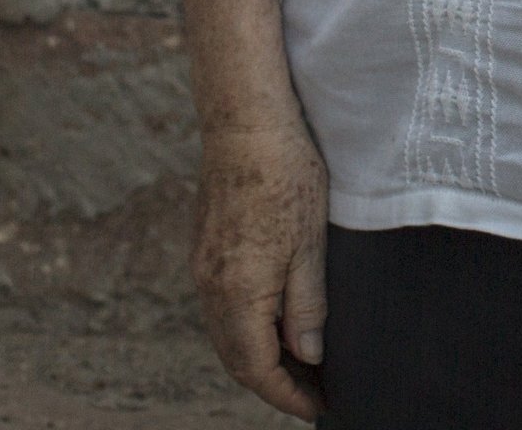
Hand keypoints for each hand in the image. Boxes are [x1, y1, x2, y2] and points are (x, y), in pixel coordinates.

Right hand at [192, 116, 330, 419]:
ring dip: (257, 357)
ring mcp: (203, 265)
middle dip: (272, 383)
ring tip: (298, 364)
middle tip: (312, 393)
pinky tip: (272, 320)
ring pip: (225, 333)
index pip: (257, 368)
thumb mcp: (311, 244)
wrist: (245, 121)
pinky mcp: (204, 246)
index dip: (287, 395)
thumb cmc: (287, 175)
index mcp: (239, 291)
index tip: (318, 407)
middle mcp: (211, 285)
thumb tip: (307, 355)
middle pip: (236, 357)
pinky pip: (220, 306)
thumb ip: (306, 305)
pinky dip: (244, 328)